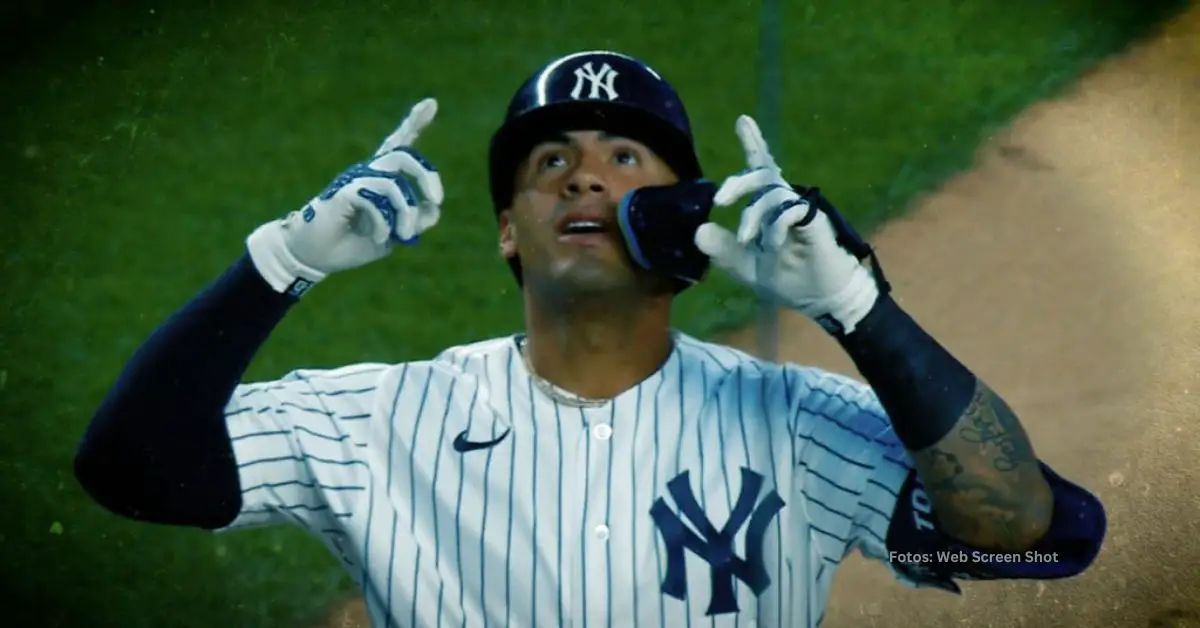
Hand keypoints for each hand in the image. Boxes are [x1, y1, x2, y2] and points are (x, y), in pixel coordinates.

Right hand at [247, 98, 444, 296]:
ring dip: (406, 213)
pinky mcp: (343, 192)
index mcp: (380, 179)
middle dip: (427, 175)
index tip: (431, 103)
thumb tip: (434, 208)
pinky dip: (384, 223)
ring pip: (394, 184)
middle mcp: (367, 172)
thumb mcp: (393, 234)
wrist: (316, 256)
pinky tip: (379, 238)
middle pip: (404, 156)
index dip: (414, 123)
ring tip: (404, 236)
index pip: (398, 145)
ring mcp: (354, 180)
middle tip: (437, 201)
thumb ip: (415, 221)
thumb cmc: (353, 242)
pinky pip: (375, 200)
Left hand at [693, 115, 879, 333]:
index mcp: (770, 207)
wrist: (821, 299)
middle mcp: (786, 202)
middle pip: (762, 174)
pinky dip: (776, 227)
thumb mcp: (746, 266)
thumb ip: (724, 249)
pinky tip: (773, 244)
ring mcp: (801, 210)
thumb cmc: (788, 278)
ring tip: (748, 240)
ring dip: (753, 216)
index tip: (743, 121)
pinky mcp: (815, 222)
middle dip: (738, 182)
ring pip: (772, 194)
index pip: (760, 171)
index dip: (753, 144)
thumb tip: (698, 231)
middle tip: (719, 199)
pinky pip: (790, 212)